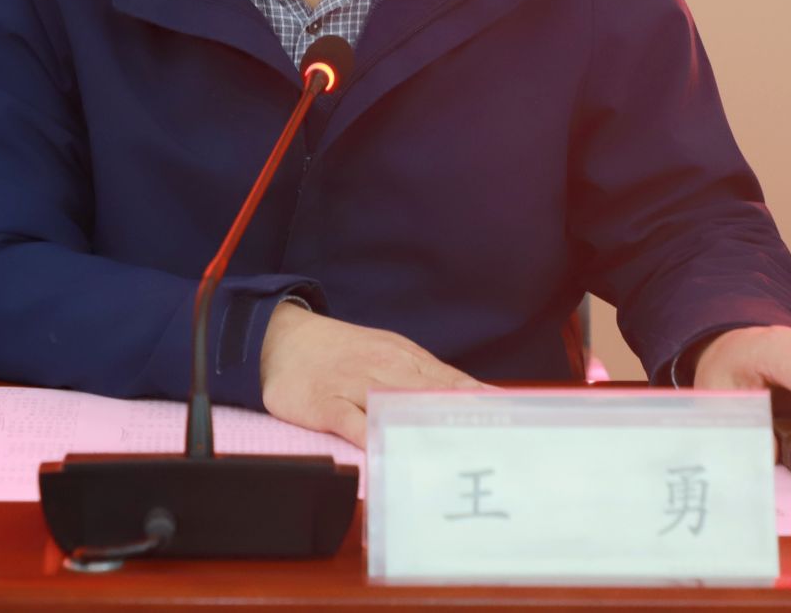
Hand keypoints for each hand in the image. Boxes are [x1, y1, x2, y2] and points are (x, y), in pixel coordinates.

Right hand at [260, 302, 483, 445]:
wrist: (280, 339)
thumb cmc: (342, 352)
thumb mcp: (388, 354)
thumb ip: (426, 378)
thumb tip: (471, 398)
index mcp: (404, 359)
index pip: (450, 382)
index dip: (480, 403)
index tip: (509, 421)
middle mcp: (384, 369)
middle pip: (430, 395)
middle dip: (461, 418)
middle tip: (491, 442)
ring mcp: (354, 385)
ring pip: (394, 406)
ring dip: (424, 426)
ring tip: (454, 449)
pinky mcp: (325, 402)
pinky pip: (351, 421)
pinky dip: (369, 435)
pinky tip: (387, 451)